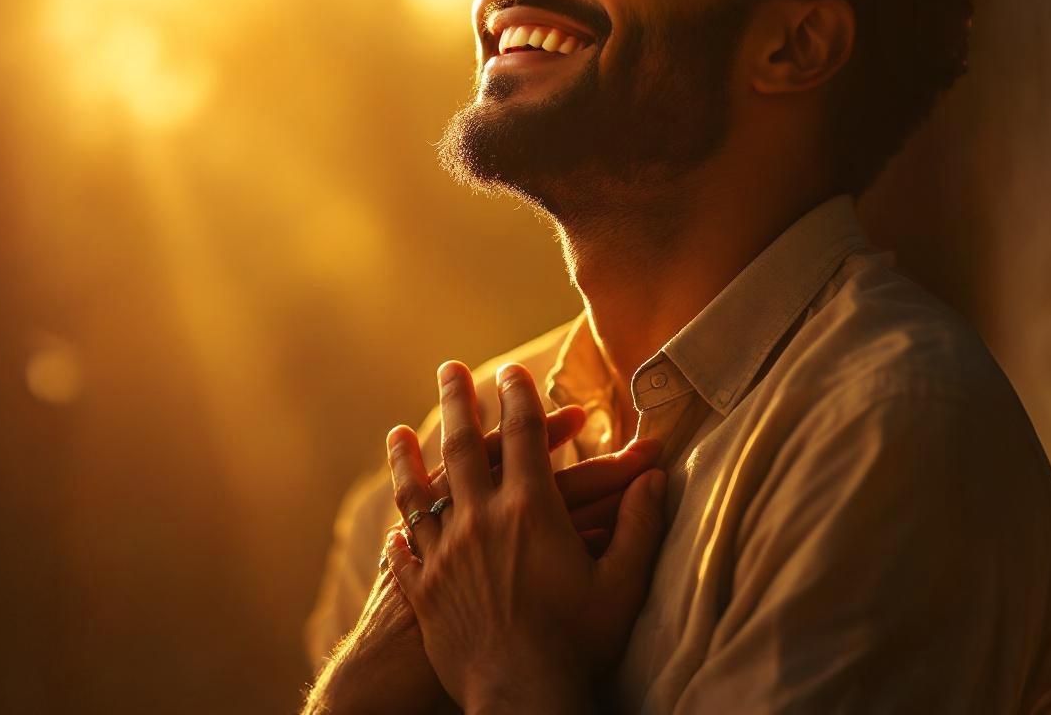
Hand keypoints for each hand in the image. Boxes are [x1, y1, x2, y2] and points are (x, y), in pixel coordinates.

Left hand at [305, 393, 657, 713]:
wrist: (524, 699)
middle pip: (462, 447)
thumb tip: (656, 477)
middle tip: (449, 367)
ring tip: (396, 432)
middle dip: (457, 402)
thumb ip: (641, 525)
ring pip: (419, 493)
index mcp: (530, 511)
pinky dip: (400, 533)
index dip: (520, 397)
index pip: (522, 435)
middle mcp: (480, 522)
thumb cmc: (582, 645)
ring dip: (408, 458)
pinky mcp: (424, 593)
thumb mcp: (623, 584)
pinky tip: (394, 525)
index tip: (514, 371)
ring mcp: (444, 556)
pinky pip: (405, 552)